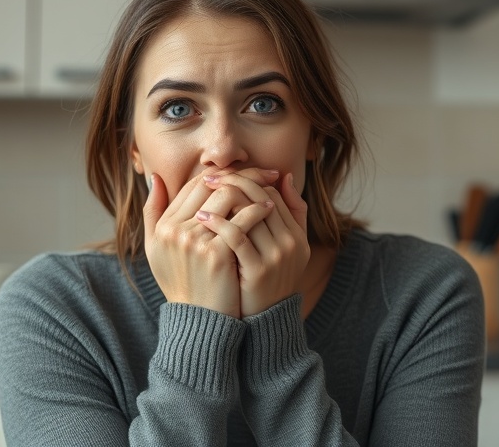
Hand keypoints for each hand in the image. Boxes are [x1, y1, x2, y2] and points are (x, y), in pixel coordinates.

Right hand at [143, 169, 280, 317]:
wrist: (199, 322)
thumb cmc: (182, 284)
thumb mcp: (156, 250)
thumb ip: (153, 212)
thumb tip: (157, 177)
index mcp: (163, 225)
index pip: (195, 183)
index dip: (223, 173)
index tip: (243, 171)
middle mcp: (174, 230)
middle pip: (212, 184)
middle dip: (242, 174)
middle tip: (265, 172)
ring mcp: (194, 241)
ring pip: (227, 196)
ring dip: (252, 188)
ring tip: (269, 189)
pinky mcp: (215, 253)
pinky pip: (241, 219)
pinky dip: (258, 209)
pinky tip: (270, 208)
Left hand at [196, 172, 309, 316]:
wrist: (264, 321)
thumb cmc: (268, 279)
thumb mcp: (288, 247)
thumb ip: (292, 214)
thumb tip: (285, 176)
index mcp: (296, 234)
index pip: (270, 192)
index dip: (246, 180)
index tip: (223, 176)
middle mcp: (290, 242)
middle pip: (260, 197)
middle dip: (232, 182)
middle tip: (208, 177)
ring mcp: (276, 256)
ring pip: (248, 212)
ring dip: (222, 197)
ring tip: (202, 193)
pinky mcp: (257, 270)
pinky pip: (236, 236)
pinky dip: (218, 222)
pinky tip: (201, 217)